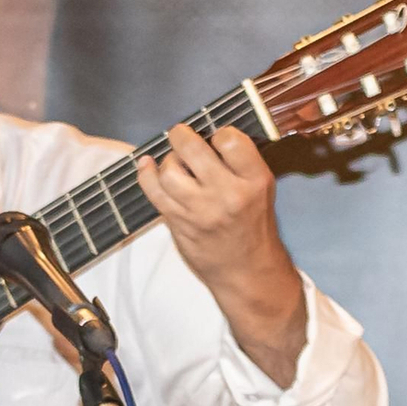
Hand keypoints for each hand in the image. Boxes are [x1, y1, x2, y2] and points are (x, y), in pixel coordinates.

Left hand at [135, 122, 307, 387]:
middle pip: (192, 149)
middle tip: (179, 135)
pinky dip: (145, 175)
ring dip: (167, 161)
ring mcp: (201, 211)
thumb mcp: (261, 190)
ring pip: (169, 170)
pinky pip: (154, 192)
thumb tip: (204, 135)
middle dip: (181, 136)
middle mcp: (228, 194)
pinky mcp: (180, 224)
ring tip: (175, 164)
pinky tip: (145, 166)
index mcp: (255, 181)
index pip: (229, 139)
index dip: (218, 134)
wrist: (247, 271)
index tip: (215, 139)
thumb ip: (239, 164)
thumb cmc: (253, 225)